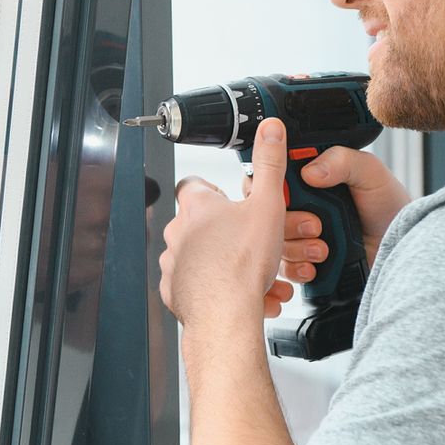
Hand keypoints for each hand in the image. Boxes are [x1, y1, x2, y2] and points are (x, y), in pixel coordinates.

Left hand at [162, 119, 297, 324]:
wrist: (224, 314)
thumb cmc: (240, 264)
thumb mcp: (267, 205)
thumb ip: (270, 164)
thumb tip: (270, 130)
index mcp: (196, 205)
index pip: (195, 183)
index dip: (215, 188)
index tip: (231, 197)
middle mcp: (177, 231)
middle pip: (202, 223)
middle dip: (229, 233)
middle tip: (254, 243)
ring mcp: (173, 262)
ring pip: (203, 256)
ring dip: (228, 263)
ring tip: (256, 274)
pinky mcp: (175, 291)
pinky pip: (198, 284)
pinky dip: (219, 289)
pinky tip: (244, 294)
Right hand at [276, 147, 411, 288]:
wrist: (404, 246)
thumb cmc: (390, 206)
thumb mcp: (370, 172)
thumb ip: (342, 160)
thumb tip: (309, 171)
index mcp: (308, 179)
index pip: (272, 179)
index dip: (271, 188)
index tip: (287, 195)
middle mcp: (300, 207)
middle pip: (266, 214)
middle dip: (287, 222)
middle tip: (314, 225)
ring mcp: (301, 236)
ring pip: (274, 241)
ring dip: (296, 247)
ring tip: (323, 249)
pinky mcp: (306, 262)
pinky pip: (285, 268)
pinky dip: (297, 268)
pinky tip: (316, 266)